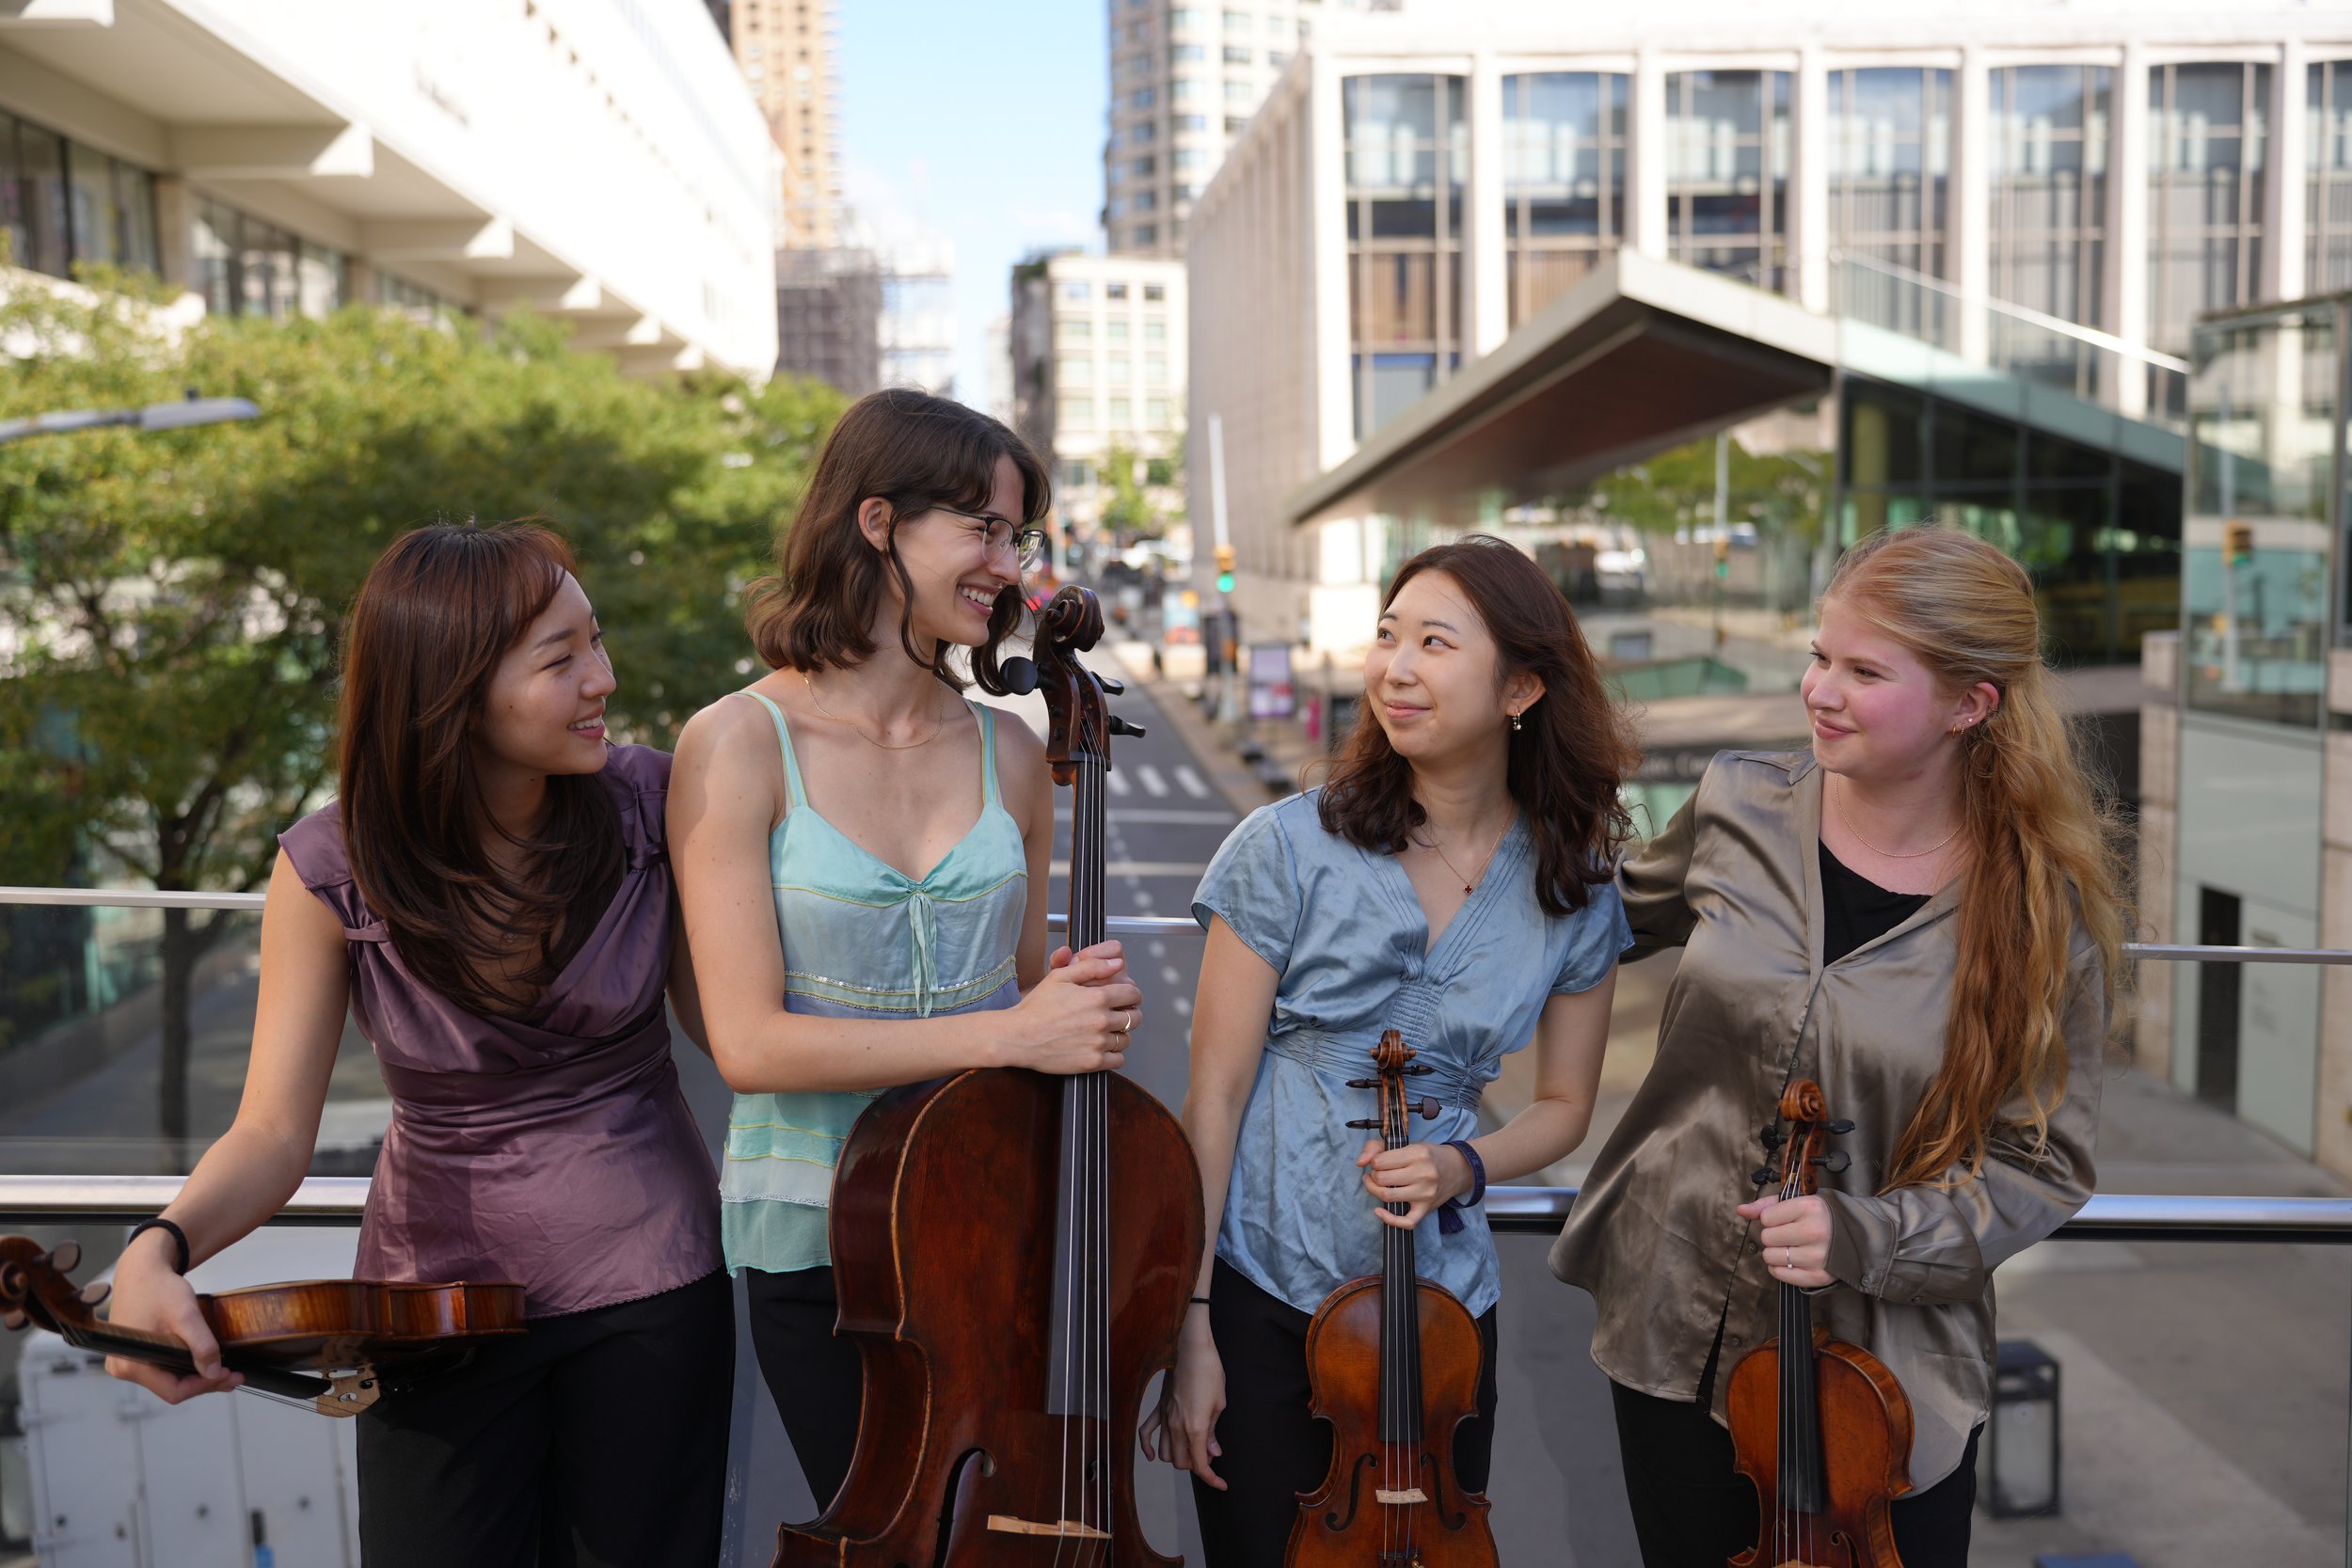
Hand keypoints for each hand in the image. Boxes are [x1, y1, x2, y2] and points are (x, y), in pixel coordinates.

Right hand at [102, 1228, 240, 1402]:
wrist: (142, 1269)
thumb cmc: (158, 1288)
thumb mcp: (185, 1316)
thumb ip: (200, 1346)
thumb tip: (214, 1373)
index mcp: (131, 1364)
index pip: (173, 1391)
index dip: (204, 1386)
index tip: (229, 1376)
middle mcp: (123, 1368)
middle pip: (171, 1388)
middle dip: (204, 1383)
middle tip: (233, 1376)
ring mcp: (127, 1361)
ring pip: (168, 1379)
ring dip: (196, 1376)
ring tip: (224, 1371)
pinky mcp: (135, 1353)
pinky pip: (163, 1368)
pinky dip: (184, 1367)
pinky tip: (204, 1362)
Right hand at [1004, 941, 1142, 1073]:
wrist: (1018, 1036)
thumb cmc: (1036, 1006)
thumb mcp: (1060, 977)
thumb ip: (1092, 966)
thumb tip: (1117, 963)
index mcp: (1097, 997)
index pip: (1133, 994)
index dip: (1132, 994)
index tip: (1126, 998)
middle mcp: (1101, 1020)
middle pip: (1134, 1017)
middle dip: (1128, 1013)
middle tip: (1117, 1014)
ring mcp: (1098, 1043)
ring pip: (1126, 1039)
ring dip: (1120, 1034)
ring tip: (1104, 1031)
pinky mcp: (1092, 1062)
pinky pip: (1119, 1059)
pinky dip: (1114, 1054)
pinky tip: (1100, 1047)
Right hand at [1141, 1309, 1226, 1488]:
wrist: (1191, 1347)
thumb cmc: (1210, 1371)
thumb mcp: (1220, 1404)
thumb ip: (1213, 1432)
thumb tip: (1213, 1452)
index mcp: (1195, 1428)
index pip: (1200, 1465)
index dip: (1212, 1479)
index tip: (1221, 1484)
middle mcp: (1176, 1427)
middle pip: (1180, 1463)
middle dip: (1196, 1466)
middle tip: (1210, 1456)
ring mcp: (1164, 1417)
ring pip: (1164, 1453)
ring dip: (1177, 1457)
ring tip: (1191, 1450)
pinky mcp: (1158, 1407)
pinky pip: (1145, 1432)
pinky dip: (1147, 1446)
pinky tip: (1152, 1454)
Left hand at [1357, 1138, 1471, 1231]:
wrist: (1457, 1169)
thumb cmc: (1428, 1156)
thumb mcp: (1407, 1144)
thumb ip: (1377, 1147)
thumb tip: (1360, 1162)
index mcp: (1417, 1153)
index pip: (1380, 1161)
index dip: (1374, 1162)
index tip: (1378, 1162)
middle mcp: (1423, 1173)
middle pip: (1381, 1179)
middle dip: (1373, 1176)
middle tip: (1377, 1173)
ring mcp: (1425, 1193)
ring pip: (1387, 1196)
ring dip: (1375, 1191)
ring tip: (1376, 1185)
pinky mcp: (1426, 1209)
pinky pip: (1405, 1221)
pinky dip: (1389, 1219)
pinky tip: (1379, 1211)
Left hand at [1738, 1193, 1833, 1288]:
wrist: (1858, 1237)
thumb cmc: (1823, 1217)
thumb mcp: (1800, 1202)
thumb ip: (1767, 1205)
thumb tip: (1741, 1210)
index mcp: (1810, 1208)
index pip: (1766, 1217)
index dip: (1772, 1218)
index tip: (1785, 1219)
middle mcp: (1814, 1231)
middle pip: (1766, 1238)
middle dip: (1773, 1236)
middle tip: (1789, 1234)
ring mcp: (1817, 1256)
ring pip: (1770, 1256)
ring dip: (1776, 1252)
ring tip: (1792, 1247)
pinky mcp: (1818, 1276)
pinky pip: (1780, 1274)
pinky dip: (1780, 1268)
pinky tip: (1792, 1260)